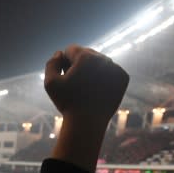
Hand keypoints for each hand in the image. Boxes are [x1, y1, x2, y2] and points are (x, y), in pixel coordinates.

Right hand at [45, 45, 129, 172]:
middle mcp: (103, 58)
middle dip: (79, 65)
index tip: (64, 77)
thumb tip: (59, 53)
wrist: (88, 122)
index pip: (71, 49)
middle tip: (75, 85)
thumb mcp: (50, 83)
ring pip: (99, 62)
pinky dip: (103, 78)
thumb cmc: (67, 103)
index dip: (64, 63)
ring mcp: (115, 67)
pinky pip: (110, 71)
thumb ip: (51, 64)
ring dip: (91, 71)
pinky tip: (97, 90)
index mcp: (85, 56)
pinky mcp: (123, 77)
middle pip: (86, 54)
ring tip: (86, 89)